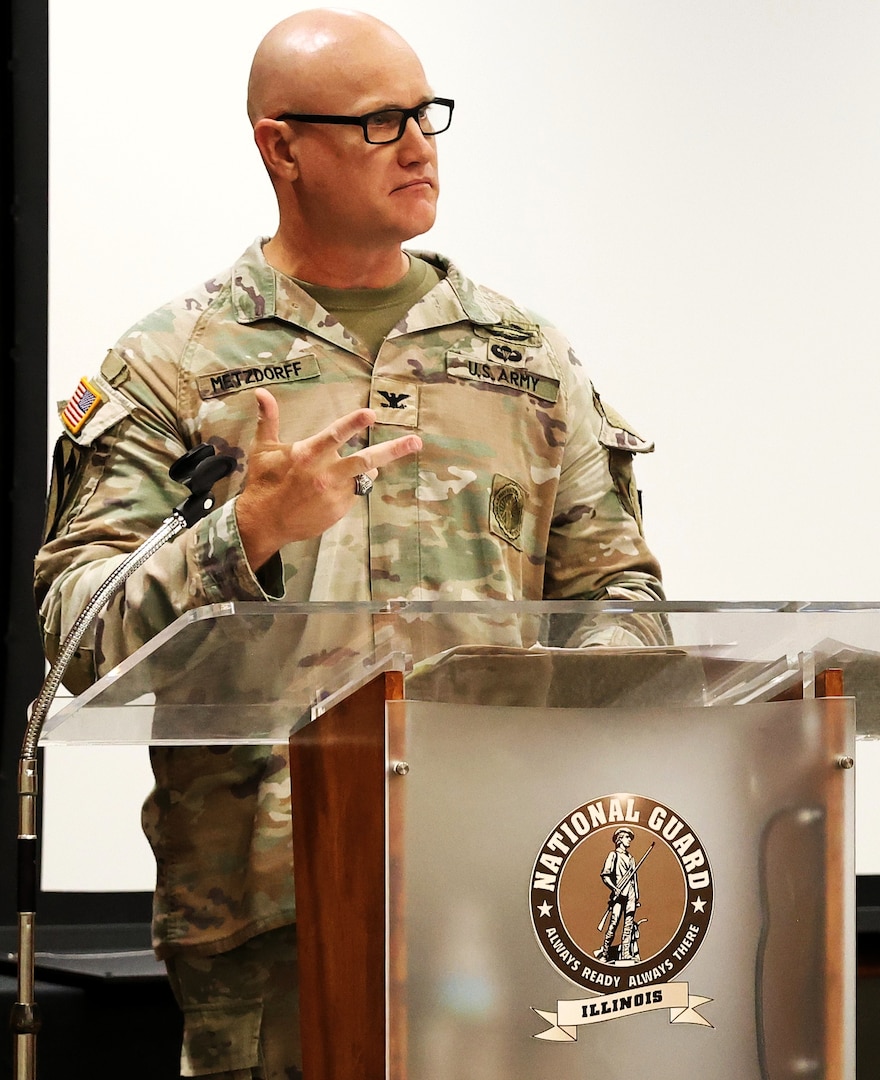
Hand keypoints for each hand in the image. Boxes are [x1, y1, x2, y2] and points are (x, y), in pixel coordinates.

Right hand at [235, 388, 421, 568]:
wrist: (263, 523)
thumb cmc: (263, 483)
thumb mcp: (264, 449)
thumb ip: (268, 419)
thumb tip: (261, 391)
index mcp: (308, 454)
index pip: (335, 435)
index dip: (353, 423)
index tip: (371, 414)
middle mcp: (325, 473)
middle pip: (366, 459)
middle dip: (394, 450)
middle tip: (416, 442)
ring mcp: (334, 493)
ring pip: (365, 475)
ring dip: (369, 467)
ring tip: (370, 463)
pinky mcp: (339, 510)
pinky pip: (354, 492)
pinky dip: (351, 486)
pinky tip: (333, 488)